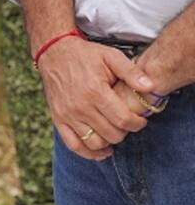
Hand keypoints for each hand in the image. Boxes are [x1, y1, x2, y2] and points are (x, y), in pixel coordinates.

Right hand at [38, 37, 152, 159]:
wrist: (54, 52)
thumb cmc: (85, 54)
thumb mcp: (110, 56)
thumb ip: (132, 72)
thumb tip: (151, 88)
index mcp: (95, 91)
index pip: (123, 120)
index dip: (137, 124)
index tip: (140, 119)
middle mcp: (80, 106)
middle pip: (112, 134)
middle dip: (125, 131)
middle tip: (126, 122)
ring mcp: (67, 114)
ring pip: (95, 143)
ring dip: (109, 142)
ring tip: (115, 132)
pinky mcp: (58, 118)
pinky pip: (74, 145)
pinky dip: (89, 152)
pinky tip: (101, 149)